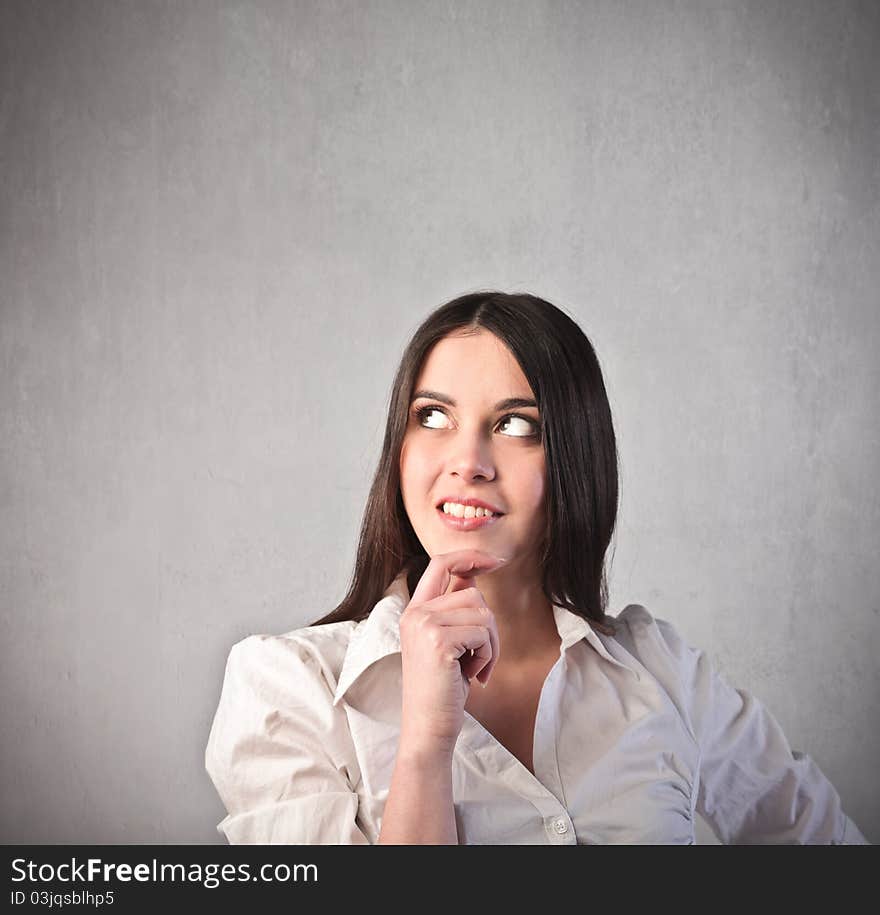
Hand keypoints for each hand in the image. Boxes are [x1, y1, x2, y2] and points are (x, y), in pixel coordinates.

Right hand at [397, 549, 504, 756]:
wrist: (428, 729)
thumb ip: (454, 609)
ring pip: (482, 613)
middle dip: (489, 627)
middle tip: (482, 659)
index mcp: (413, 610)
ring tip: (475, 668)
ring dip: (490, 644)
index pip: (440, 563)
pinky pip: (483, 633)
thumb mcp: (446, 642)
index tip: (496, 561)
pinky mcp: (438, 640)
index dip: (470, 556)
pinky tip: (472, 676)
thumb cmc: (442, 690)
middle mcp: (415, 613)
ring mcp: (424, 624)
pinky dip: (488, 656)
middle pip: (473, 593)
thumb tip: (472, 577)